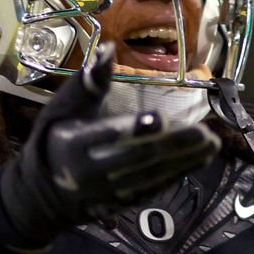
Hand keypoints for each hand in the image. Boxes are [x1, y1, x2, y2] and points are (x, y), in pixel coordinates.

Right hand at [0, 43, 219, 245]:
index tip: (162, 117)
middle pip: (137, 158)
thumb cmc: (55, 137)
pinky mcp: (120, 204)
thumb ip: (88, 83)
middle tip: (203, 133)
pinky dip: (177, 175)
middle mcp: (90, 173)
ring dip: (183, 162)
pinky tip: (199, 160)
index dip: (134, 128)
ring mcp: (107, 193)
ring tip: (211, 145)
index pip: (108, 136)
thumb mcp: (63, 108)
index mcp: (72, 145)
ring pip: (150, 177)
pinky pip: (152, 190)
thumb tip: (108, 49)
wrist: (42, 193)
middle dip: (173, 146)